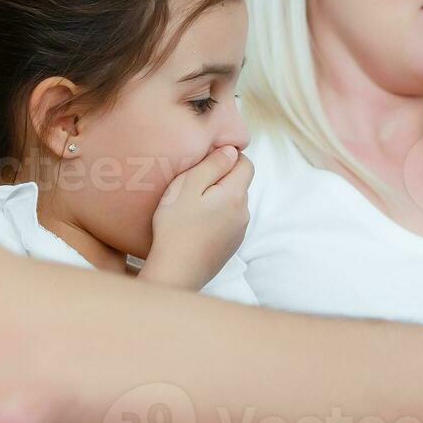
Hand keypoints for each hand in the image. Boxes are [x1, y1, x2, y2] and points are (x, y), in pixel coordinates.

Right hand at [140, 145, 251, 290]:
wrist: (177, 271)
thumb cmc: (176, 227)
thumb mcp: (188, 187)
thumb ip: (212, 165)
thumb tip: (232, 150)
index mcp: (236, 195)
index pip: (246, 164)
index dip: (227, 157)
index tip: (205, 163)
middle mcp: (244, 213)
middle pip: (240, 184)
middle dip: (221, 179)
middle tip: (192, 186)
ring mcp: (239, 231)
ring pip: (233, 203)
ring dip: (218, 199)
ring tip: (191, 208)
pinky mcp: (231, 245)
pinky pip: (228, 221)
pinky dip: (216, 217)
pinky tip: (195, 225)